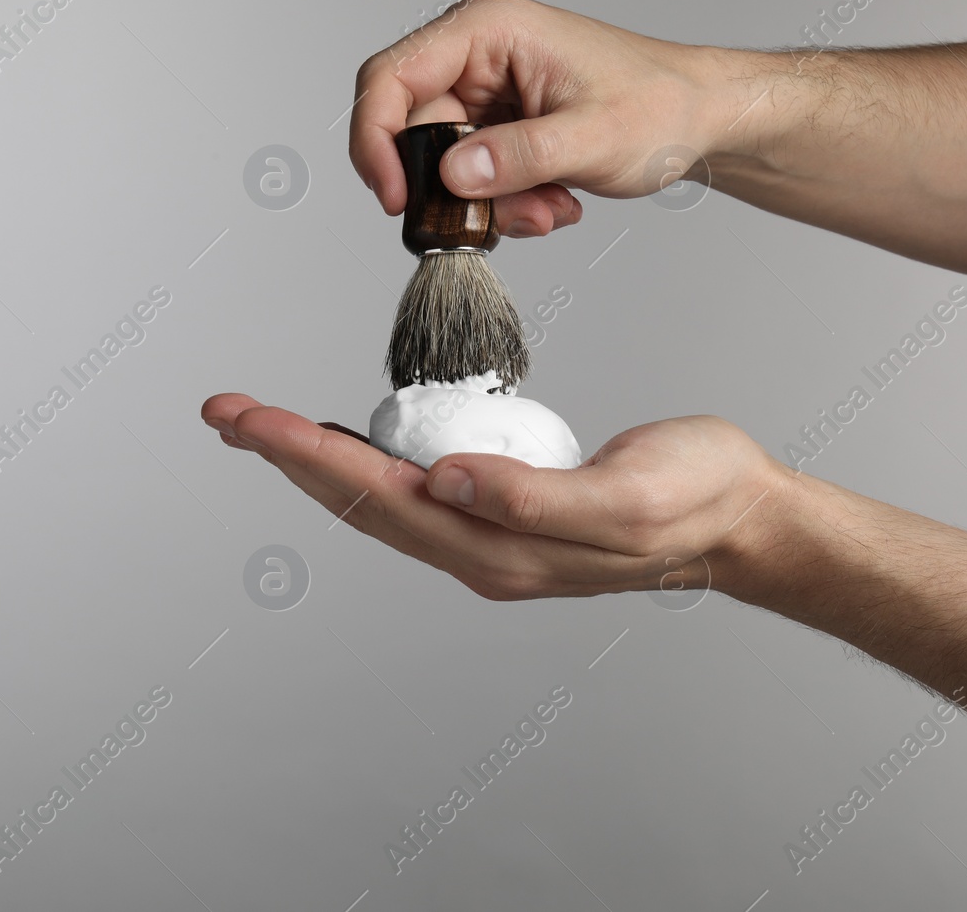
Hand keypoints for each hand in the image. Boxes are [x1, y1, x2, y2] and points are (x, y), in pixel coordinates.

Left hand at [201, 392, 784, 600]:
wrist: (740, 518)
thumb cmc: (695, 496)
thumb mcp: (627, 496)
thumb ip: (535, 496)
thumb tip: (445, 480)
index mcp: (501, 548)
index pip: (378, 495)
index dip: (305, 455)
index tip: (248, 418)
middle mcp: (481, 552)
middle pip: (361, 502)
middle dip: (287, 457)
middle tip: (226, 413)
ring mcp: (490, 541)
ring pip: (379, 501)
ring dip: (316, 463)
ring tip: (263, 428)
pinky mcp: (503, 518)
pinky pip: (413, 495)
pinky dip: (365, 464)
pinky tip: (348, 447)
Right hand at [349, 0, 726, 239]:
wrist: (700, 118)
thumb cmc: (661, 105)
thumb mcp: (592, 137)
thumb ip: (518, 158)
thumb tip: (453, 177)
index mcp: (489, 29)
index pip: (392, 77)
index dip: (378, 140)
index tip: (396, 198)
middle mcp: (477, 54)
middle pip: (413, 130)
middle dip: (454, 189)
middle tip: (499, 219)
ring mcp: (486, 91)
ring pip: (444, 163)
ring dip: (489, 203)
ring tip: (549, 208)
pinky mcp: (499, 124)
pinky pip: (473, 175)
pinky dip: (506, 203)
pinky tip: (552, 202)